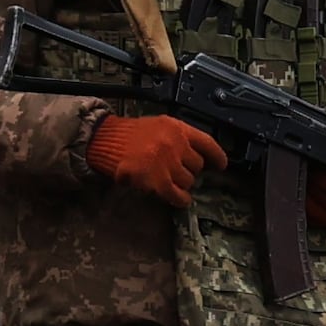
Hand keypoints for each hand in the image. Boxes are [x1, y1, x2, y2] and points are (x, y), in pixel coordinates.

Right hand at [84, 112, 224, 205]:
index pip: (207, 143)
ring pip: (189, 181)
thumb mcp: (159, 126)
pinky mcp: (155, 180)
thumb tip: (201, 155)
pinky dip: (180, 199)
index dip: (217, 156)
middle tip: (176, 171)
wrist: (105, 141)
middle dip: (190, 170)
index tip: (221, 165)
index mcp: (177, 128)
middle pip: (197, 165)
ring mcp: (165, 162)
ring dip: (182, 184)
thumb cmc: (131, 135)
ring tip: (169, 180)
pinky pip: (177, 194)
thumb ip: (179, 137)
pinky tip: (179, 199)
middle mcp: (174, 144)